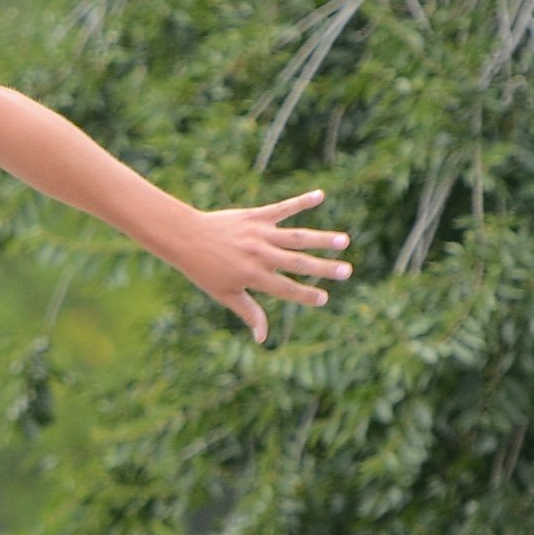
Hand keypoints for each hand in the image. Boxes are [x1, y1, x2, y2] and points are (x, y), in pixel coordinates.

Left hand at [157, 189, 354, 342]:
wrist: (186, 237)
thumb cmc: (204, 270)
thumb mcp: (224, 294)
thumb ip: (248, 312)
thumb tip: (262, 338)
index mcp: (252, 276)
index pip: (285, 288)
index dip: (305, 295)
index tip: (324, 298)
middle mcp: (259, 255)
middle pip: (297, 263)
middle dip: (324, 268)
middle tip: (347, 272)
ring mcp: (259, 234)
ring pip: (296, 237)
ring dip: (322, 238)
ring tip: (344, 241)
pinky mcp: (256, 216)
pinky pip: (282, 208)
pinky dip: (301, 201)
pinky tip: (320, 195)